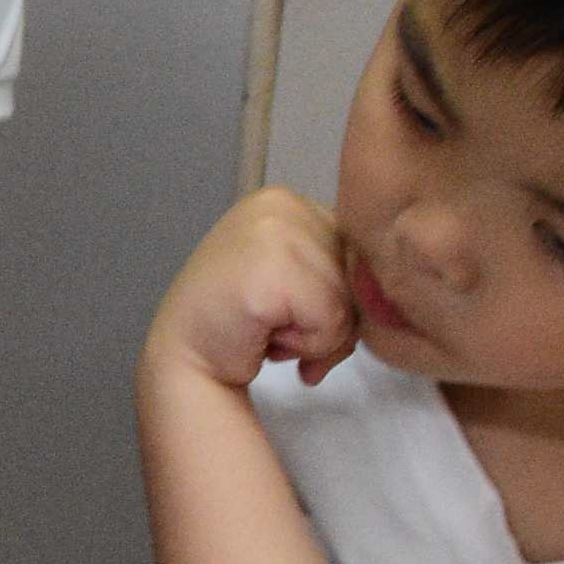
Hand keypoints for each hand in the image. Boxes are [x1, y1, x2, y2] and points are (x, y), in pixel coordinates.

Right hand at [148, 189, 359, 391]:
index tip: (287, 308)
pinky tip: (268, 339)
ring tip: (271, 331)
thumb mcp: (296, 275)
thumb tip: (380, 294)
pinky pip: (331, 320)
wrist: (183, 363)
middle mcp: (282, 204)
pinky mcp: (273, 271)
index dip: (336, 292)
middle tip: (278, 325)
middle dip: (331, 316)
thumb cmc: (243, 327)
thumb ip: (337, 268)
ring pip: (350, 298)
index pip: (358, 249)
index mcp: (287, 200)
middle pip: (358, 271)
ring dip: (319, 334)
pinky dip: (308, 345)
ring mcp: (275, 232)